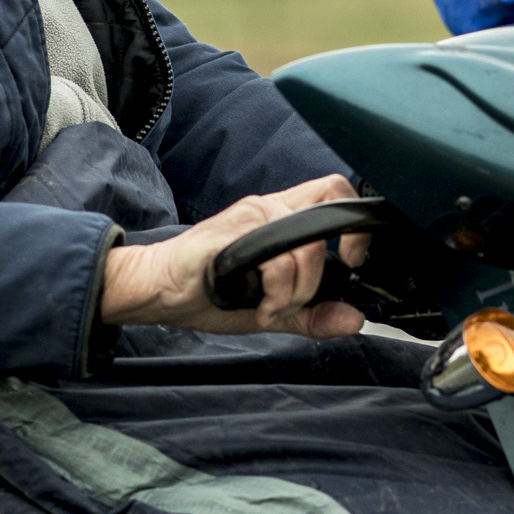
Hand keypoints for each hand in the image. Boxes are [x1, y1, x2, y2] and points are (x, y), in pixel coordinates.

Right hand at [98, 174, 370, 340]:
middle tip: (300, 300)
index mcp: (280, 218)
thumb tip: (354, 320)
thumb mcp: (273, 311)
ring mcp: (248, 218)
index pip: (332, 193)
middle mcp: (267, 209)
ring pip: (302, 249)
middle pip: (324, 222)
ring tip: (271, 308)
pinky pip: (274, 262)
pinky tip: (258, 307)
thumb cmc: (208, 292)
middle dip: (320, 274)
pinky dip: (274, 293)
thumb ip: (313, 315)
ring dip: (295, 292)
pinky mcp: (230, 234)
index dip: (354, 224)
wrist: (159, 290)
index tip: (352, 259)